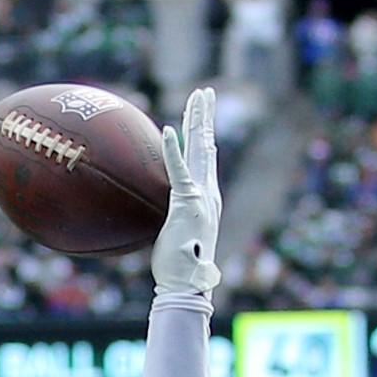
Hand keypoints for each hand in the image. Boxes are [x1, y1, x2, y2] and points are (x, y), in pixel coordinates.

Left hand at [154, 85, 222, 300]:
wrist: (186, 285)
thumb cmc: (179, 266)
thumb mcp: (177, 235)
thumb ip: (176, 220)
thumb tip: (169, 215)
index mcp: (206, 196)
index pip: (205, 156)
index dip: (203, 131)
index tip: (201, 110)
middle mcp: (208, 192)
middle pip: (206, 144)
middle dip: (206, 115)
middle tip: (205, 91)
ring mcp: (200, 196)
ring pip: (200, 149)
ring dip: (198, 119)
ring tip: (199, 95)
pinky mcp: (186, 203)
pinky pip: (178, 171)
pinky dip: (173, 150)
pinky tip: (168, 129)